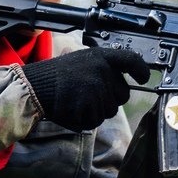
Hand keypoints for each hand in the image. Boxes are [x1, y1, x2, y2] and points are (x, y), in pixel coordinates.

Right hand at [22, 48, 149, 130]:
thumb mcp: (83, 61)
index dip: (141, 70)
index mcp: (101, 57)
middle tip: (90, 95)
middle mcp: (102, 70)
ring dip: (97, 110)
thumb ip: (104, 68)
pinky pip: (97, 120)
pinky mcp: (89, 105)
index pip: (131, 60)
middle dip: (111, 99)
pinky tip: (73, 109)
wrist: (35, 86)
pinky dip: (86, 120)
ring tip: (78, 100)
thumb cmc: (57, 75)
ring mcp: (96, 88)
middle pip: (123, 94)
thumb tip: (122, 82)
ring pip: (110, 110)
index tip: (143, 77)